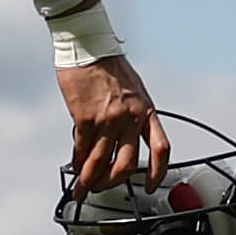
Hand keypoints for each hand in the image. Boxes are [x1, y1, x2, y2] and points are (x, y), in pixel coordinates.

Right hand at [59, 54, 161, 195]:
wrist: (89, 46)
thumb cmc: (109, 63)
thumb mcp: (133, 89)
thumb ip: (133, 113)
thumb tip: (122, 137)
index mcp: (146, 110)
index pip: (160, 149)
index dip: (157, 172)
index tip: (150, 186)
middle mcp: (130, 118)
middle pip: (127, 164)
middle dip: (113, 182)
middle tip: (103, 187)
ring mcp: (108, 119)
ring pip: (101, 161)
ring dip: (91, 179)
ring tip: (83, 187)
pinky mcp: (86, 118)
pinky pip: (83, 149)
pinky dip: (78, 161)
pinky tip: (75, 166)